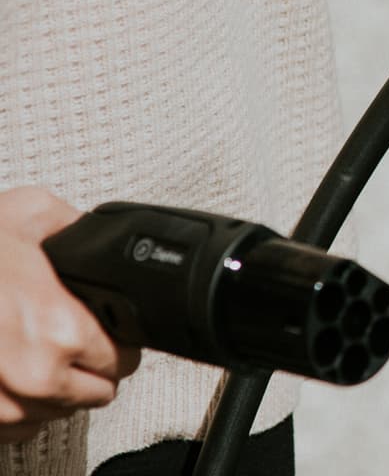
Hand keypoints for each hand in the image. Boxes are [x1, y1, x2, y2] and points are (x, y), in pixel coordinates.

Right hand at [0, 189, 139, 443]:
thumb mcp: (29, 213)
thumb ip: (77, 228)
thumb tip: (101, 234)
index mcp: (61, 330)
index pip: (121, 359)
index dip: (116, 343)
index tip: (106, 332)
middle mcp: (35, 377)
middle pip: (95, 393)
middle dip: (90, 369)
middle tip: (75, 345)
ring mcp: (2, 406)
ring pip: (54, 413)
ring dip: (55, 391)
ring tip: (40, 356)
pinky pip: (16, 430)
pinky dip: (20, 407)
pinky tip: (15, 378)